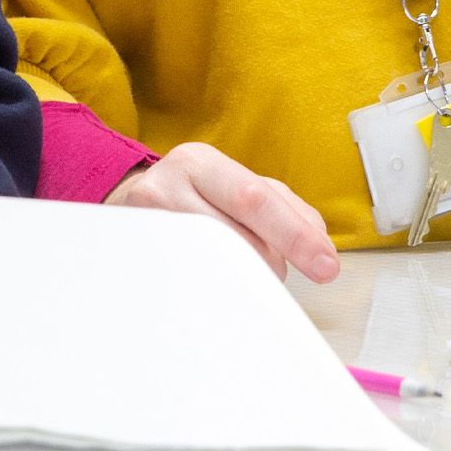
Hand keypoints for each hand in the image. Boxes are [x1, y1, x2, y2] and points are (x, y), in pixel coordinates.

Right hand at [107, 141, 338, 283]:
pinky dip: (217, 288)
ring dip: (245, 278)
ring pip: (215, 262)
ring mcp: (147, 221)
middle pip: (236, 234)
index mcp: (201, 162)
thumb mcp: (234, 187)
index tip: (326, 265)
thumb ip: (285, 208)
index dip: (295, 235)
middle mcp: (169, 183)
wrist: (125, 204)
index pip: (256, 197)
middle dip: (272, 262)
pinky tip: (222, 288)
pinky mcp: (136, 252)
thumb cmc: (192, 199)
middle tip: (284, 278)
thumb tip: (320, 241)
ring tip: (245, 275)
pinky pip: (190, 280)